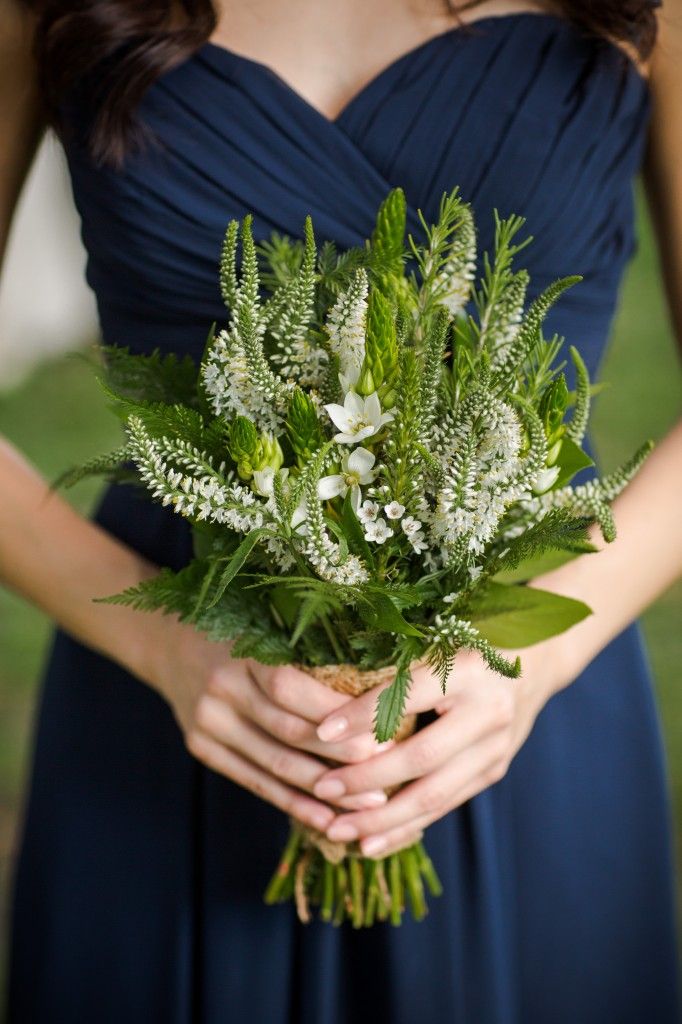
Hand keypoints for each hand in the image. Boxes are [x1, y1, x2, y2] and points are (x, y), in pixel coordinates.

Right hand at [146, 616, 393, 831]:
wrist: (170, 643)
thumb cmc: (241, 634)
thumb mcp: (268, 630)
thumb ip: (309, 658)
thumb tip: (376, 693)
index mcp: (244, 652)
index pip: (291, 687)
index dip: (334, 712)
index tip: (380, 728)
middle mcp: (221, 688)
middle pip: (288, 731)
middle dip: (342, 756)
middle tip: (389, 771)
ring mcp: (207, 722)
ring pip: (274, 764)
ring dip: (324, 789)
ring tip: (368, 803)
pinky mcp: (202, 748)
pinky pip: (254, 782)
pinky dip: (292, 803)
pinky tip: (325, 818)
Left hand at [311, 639, 567, 856]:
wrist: (536, 659)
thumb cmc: (468, 641)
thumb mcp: (437, 641)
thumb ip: (397, 667)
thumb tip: (333, 702)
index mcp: (468, 669)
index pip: (409, 695)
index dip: (364, 716)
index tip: (321, 730)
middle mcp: (488, 711)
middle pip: (422, 757)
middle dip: (367, 779)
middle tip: (323, 789)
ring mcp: (495, 747)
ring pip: (434, 794)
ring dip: (382, 819)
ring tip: (338, 830)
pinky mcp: (494, 770)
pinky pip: (445, 805)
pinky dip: (406, 826)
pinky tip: (372, 841)